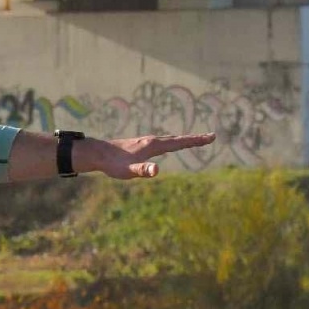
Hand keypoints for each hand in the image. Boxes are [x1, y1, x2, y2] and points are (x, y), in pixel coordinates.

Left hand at [83, 132, 216, 178]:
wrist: (97, 154)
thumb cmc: (113, 164)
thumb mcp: (128, 171)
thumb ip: (142, 170)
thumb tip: (156, 170)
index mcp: (153, 146)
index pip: (179, 143)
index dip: (196, 141)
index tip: (211, 137)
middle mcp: (151, 140)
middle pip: (178, 139)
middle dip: (194, 139)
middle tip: (210, 137)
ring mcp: (145, 142)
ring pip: (169, 140)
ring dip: (184, 139)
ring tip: (195, 140)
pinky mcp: (140, 145)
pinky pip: (161, 142)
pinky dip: (171, 142)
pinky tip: (169, 145)